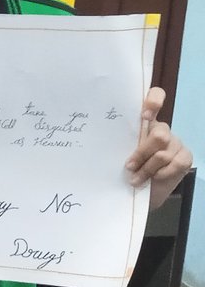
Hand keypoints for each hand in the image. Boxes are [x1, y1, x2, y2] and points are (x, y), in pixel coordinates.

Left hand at [126, 87, 192, 208]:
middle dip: (142, 153)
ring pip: (163, 153)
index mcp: (144, 121)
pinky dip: (161, 174)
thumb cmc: (128, 167)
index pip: (156, 96)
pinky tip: (153, 179)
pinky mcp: (185, 157)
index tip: (144, 116)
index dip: (154, 101)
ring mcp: (176, 143)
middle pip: (159, 135)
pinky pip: (175, 164)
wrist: (144, 190)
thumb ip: (121, 141)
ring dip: (147, 169)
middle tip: (129, 166)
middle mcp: (162, 129)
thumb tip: (101, 136)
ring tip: (134, 179)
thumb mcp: (120, 152)